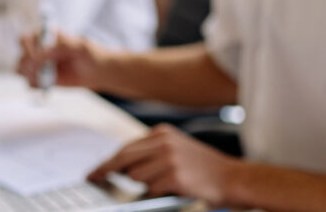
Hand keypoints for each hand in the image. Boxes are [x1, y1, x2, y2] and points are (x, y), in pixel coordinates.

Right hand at [16, 32, 107, 89]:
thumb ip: (61, 47)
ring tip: (45, 78)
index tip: (37, 58)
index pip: (25, 39)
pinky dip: (35, 85)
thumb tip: (41, 55)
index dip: (27, 49)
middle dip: (28, 66)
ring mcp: (39, 65)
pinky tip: (48, 84)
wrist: (96, 70)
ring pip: (21, 70)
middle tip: (41, 71)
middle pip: (21, 57)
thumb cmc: (89, 53)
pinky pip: (30, 83)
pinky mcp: (42, 79)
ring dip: (29, 75)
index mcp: (45, 36)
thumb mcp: (80, 46)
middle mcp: (38, 50)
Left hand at [88, 124, 239, 205]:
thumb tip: (120, 166)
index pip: (126, 148)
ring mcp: (169, 159)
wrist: (233, 177)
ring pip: (136, 176)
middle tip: (93, 179)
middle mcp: (163, 142)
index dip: (108, 161)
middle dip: (105, 170)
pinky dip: (157, 193)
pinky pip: (151, 189)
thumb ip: (151, 152)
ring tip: (163, 184)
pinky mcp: (175, 176)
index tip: (95, 171)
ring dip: (143, 185)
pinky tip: (171, 189)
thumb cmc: (203, 167)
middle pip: (123, 158)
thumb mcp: (176, 148)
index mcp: (162, 132)